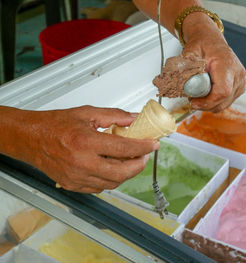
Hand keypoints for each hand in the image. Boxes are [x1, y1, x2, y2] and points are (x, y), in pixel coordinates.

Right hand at [19, 106, 158, 192]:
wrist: (31, 139)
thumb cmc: (55, 125)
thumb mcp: (87, 113)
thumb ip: (114, 116)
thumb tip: (134, 119)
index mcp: (86, 142)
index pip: (125, 148)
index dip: (144, 147)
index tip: (153, 145)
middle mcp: (82, 163)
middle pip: (122, 172)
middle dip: (139, 165)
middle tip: (144, 155)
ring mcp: (77, 178)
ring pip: (113, 183)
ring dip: (126, 173)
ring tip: (129, 160)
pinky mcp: (73, 186)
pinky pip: (100, 188)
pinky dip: (111, 179)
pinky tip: (112, 167)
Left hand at [182, 12, 245, 111]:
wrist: (211, 42)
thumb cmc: (203, 45)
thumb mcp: (191, 51)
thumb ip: (185, 64)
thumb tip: (177, 77)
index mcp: (228, 64)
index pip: (222, 91)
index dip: (208, 101)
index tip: (193, 102)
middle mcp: (238, 74)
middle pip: (223, 100)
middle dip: (205, 105)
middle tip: (191, 101)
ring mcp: (240, 82)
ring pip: (225, 104)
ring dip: (209, 105)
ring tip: (197, 98)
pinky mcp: (239, 88)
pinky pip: (227, 101)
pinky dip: (215, 102)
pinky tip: (206, 96)